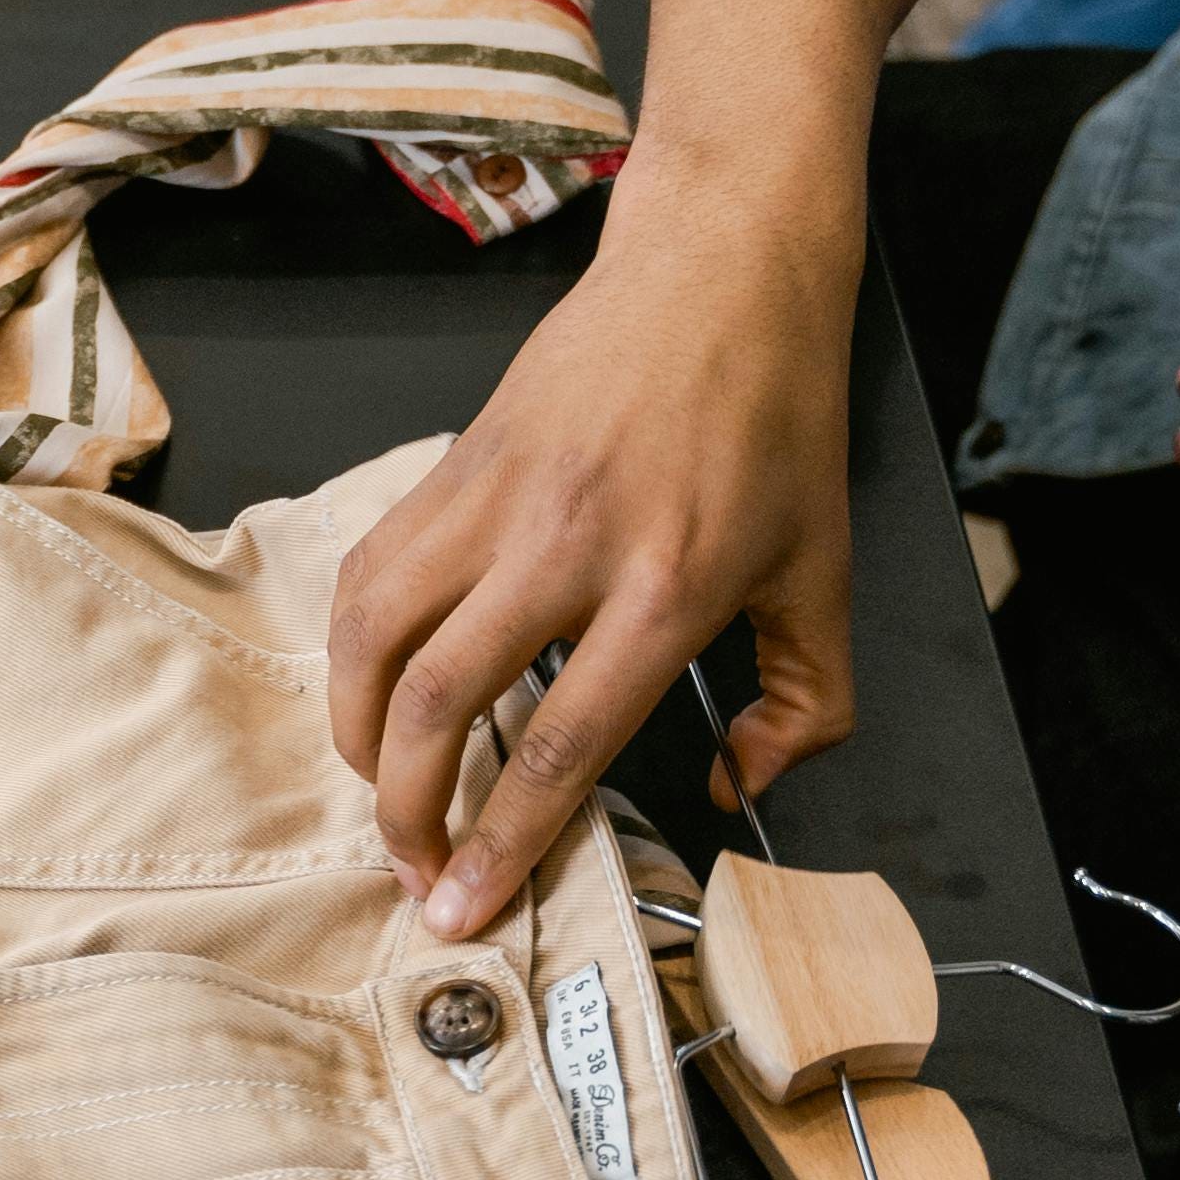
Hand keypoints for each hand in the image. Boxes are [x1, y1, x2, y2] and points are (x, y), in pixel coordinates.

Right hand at [328, 216, 861, 937]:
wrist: (719, 271)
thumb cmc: (776, 420)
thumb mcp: (826, 572)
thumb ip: (805, 703)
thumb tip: (741, 787)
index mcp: (667, 588)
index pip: (559, 744)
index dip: (500, 842)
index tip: (463, 908)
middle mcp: (567, 547)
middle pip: (440, 702)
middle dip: (408, 810)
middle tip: (412, 870)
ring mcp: (497, 499)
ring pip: (376, 635)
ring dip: (359, 733)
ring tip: (381, 791)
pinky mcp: (454, 462)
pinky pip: (372, 571)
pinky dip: (353, 649)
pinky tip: (373, 692)